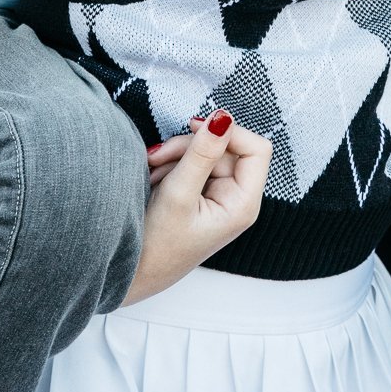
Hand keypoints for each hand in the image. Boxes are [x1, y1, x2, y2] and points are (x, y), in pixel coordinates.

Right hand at [125, 114, 271, 303]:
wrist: (133, 274)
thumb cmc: (157, 246)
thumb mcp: (178, 194)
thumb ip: (201, 154)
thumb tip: (223, 117)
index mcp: (243, 204)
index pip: (257, 150)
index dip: (230, 132)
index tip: (196, 128)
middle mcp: (237, 199)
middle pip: (226, 148)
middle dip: (190, 146)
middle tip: (157, 155)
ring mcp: (220, 197)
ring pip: (206, 153)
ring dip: (176, 155)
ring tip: (152, 172)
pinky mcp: (202, 196)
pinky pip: (193, 165)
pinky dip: (172, 165)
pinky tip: (154, 178)